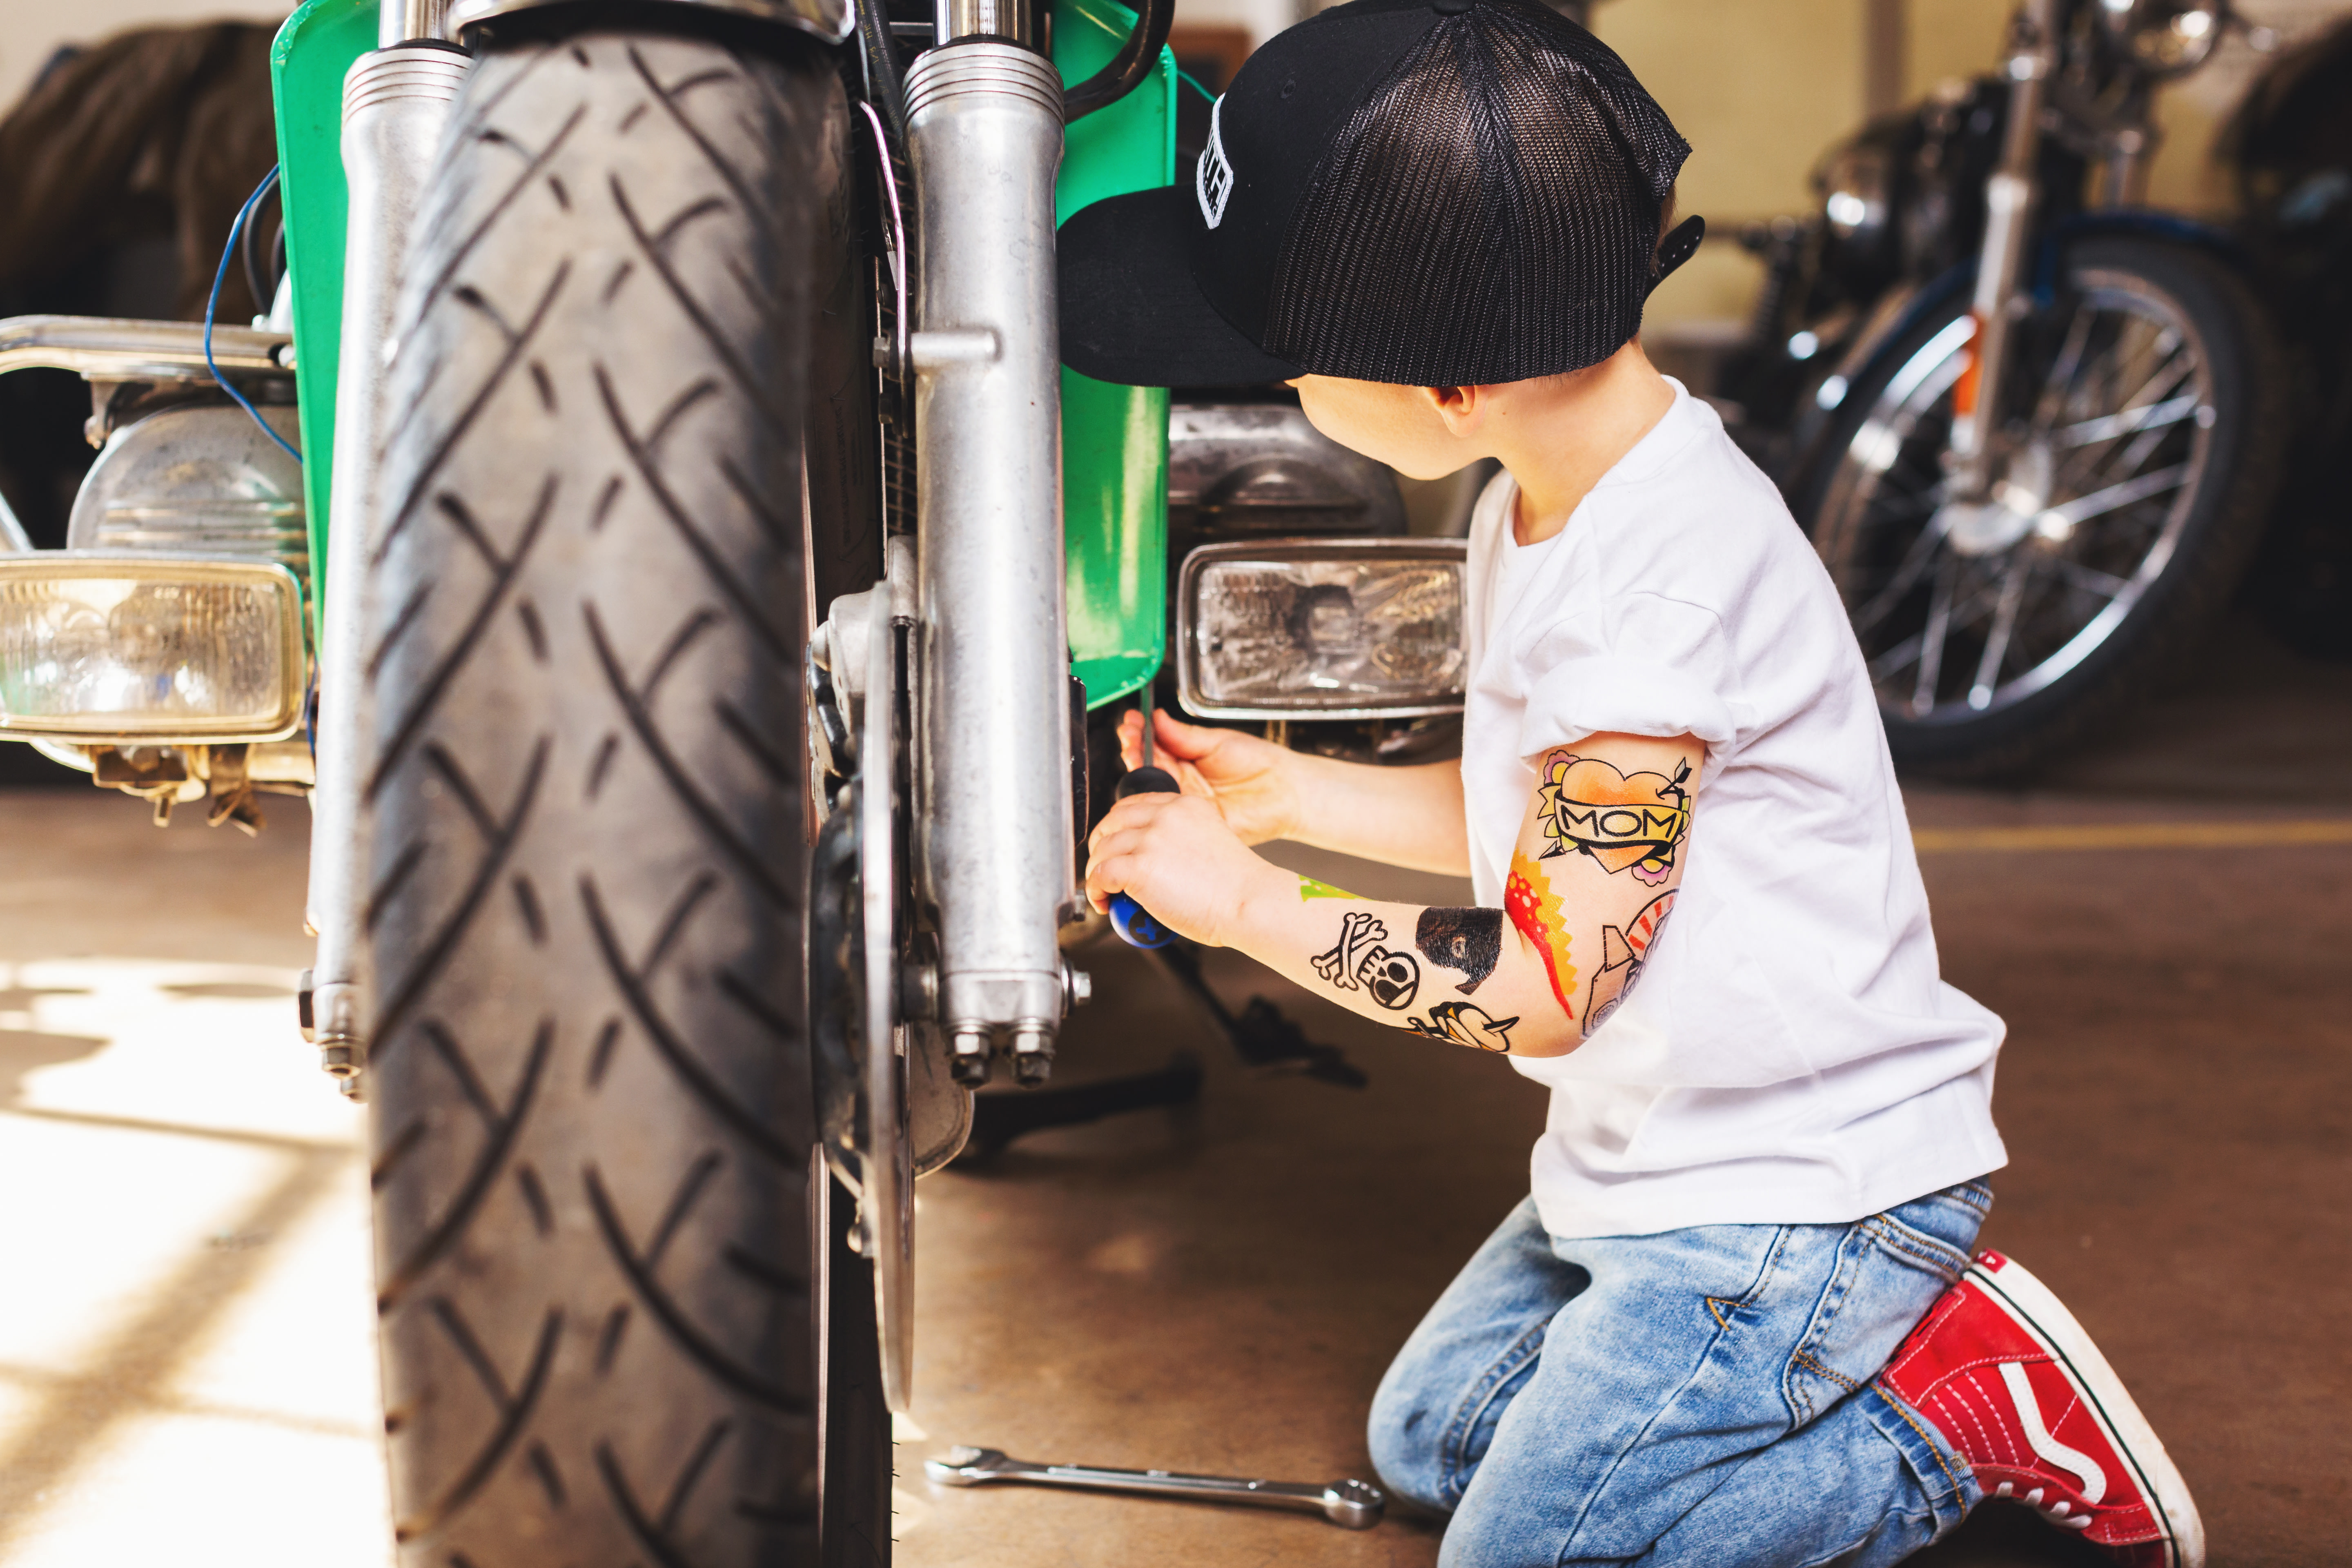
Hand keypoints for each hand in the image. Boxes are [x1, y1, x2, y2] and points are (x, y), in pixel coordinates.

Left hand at [1085, 791, 1281, 946]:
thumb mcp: (1210, 842)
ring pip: (1102, 850)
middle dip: (1101, 846)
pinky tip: (1104, 903)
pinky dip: (1095, 891)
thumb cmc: (1237, 886)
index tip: (1116, 844)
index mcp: (1184, 805)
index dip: (1117, 827)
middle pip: (1112, 822)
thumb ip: (1181, 839)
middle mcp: (1165, 815)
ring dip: (1096, 872)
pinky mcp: (1138, 866)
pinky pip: (1100, 875)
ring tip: (1105, 892)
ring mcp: (1150, 839)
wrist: (1249, 903)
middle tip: (1104, 868)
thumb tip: (1156, 857)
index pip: (1134, 805)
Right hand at [1118, 709, 1300, 844]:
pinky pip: (1167, 811)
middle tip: (1129, 733)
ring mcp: (1186, 801)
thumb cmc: (1259, 763)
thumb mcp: (1218, 741)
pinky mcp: (1192, 820)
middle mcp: (1184, 781)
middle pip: (1149, 765)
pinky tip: (1148, 778)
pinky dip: (1153, 796)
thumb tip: (1158, 719)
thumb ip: (1184, 735)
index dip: (1142, 734)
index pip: (1157, 746)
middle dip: (1134, 746)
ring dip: (1139, 766)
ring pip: (1153, 786)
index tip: (1133, 721)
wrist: (1286, 789)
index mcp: (1189, 759)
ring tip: (1132, 747)